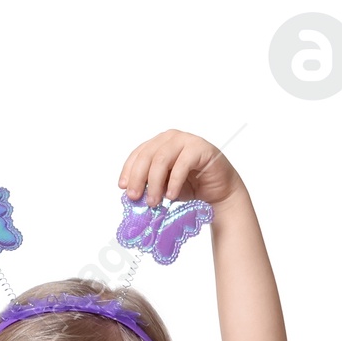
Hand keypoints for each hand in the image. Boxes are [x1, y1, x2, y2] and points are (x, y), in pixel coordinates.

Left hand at [119, 131, 238, 210]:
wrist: (218, 192)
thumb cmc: (190, 188)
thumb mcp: (163, 187)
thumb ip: (149, 185)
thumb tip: (131, 193)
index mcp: (159, 144)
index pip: (138, 153)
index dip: (129, 170)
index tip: (123, 188)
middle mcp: (171, 138)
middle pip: (147, 155)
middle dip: (138, 178)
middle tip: (135, 198)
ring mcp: (186, 141)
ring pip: (162, 158)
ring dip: (155, 183)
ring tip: (154, 202)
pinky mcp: (201, 148)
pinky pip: (183, 164)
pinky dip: (174, 182)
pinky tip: (171, 196)